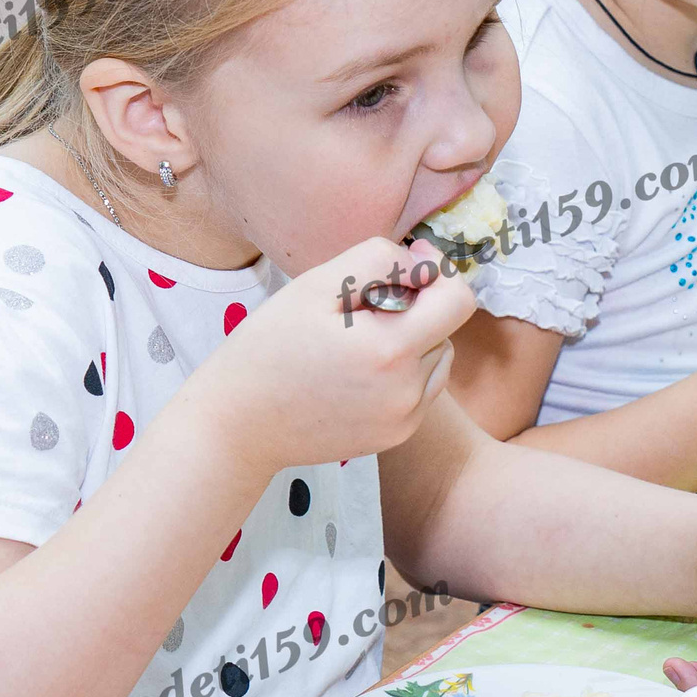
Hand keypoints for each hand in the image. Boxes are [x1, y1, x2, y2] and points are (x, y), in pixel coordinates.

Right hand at [176, 237, 471, 471]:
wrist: (237, 425)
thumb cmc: (267, 347)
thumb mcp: (316, 285)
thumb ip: (380, 260)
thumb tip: (426, 262)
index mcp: (391, 351)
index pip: (459, 300)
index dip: (433, 277)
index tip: (399, 272)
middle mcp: (409, 392)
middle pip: (446, 327)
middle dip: (415, 310)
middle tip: (358, 314)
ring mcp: (405, 419)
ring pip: (438, 358)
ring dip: (412, 341)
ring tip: (356, 344)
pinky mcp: (396, 436)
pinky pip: (423, 389)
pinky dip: (403, 372)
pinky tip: (359, 371)